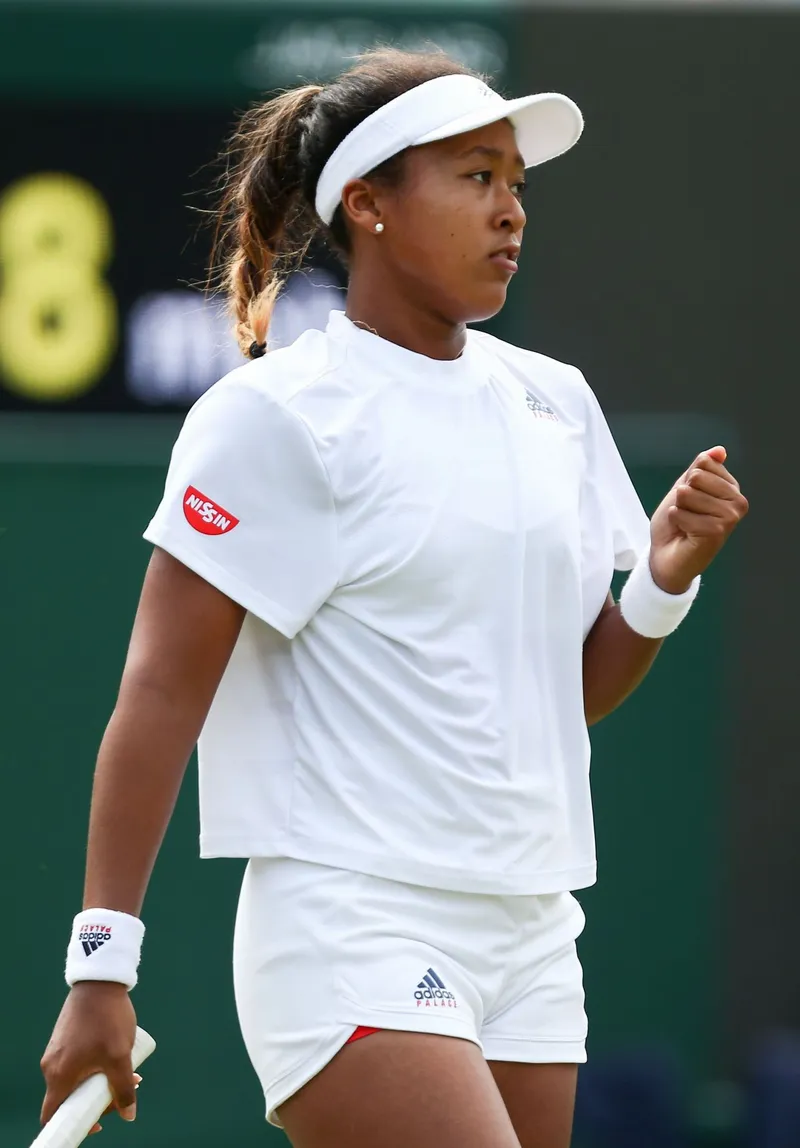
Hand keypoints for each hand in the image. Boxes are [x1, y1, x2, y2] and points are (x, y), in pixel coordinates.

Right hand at [40, 981, 138, 1134]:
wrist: (100, 981)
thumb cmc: (107, 1019)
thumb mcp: (119, 1056)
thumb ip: (123, 1088)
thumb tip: (128, 1115)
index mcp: (59, 1075)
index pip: (54, 1113)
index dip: (74, 1122)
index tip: (97, 1120)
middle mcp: (51, 1066)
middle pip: (70, 1097)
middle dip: (98, 1098)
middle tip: (124, 1090)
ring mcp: (57, 1051)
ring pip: (77, 1078)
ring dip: (101, 1080)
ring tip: (130, 1072)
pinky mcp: (64, 1039)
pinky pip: (77, 1063)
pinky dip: (96, 1066)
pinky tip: (119, 1056)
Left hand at [649, 445, 748, 593]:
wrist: (666, 556)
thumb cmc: (676, 524)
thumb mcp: (684, 488)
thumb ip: (700, 468)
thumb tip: (719, 450)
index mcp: (731, 488)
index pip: (704, 463)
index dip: (687, 480)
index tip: (690, 500)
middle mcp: (737, 502)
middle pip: (696, 476)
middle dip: (682, 495)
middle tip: (687, 513)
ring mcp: (730, 517)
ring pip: (688, 494)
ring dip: (678, 509)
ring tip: (686, 524)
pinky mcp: (717, 531)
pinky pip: (681, 512)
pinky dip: (676, 521)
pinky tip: (684, 533)